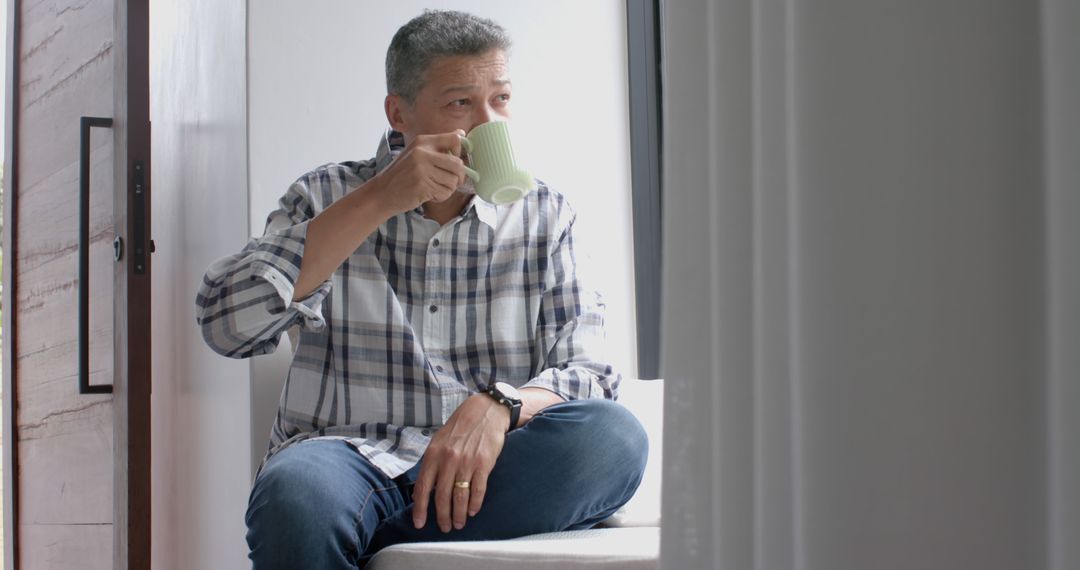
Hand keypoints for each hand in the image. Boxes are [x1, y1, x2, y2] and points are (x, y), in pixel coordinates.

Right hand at [370, 131, 467, 215]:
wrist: (382, 192)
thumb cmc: (402, 174)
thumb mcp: (416, 152)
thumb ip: (437, 145)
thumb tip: (461, 133)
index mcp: (422, 141)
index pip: (454, 139)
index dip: (460, 152)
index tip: (455, 161)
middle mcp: (422, 153)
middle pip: (458, 164)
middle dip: (459, 176)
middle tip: (452, 181)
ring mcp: (421, 169)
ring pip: (453, 180)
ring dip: (448, 188)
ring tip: (435, 188)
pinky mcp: (422, 186)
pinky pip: (445, 192)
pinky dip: (441, 197)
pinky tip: (429, 195)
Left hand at [411, 393, 509, 532]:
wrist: (486, 411)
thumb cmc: (461, 427)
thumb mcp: (439, 441)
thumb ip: (431, 463)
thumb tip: (422, 489)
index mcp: (434, 454)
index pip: (423, 487)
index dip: (420, 508)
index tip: (419, 523)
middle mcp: (448, 460)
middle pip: (442, 496)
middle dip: (442, 516)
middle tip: (444, 527)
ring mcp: (466, 462)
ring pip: (459, 497)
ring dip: (458, 514)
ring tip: (458, 524)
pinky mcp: (484, 464)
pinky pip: (477, 490)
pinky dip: (474, 504)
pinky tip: (472, 511)